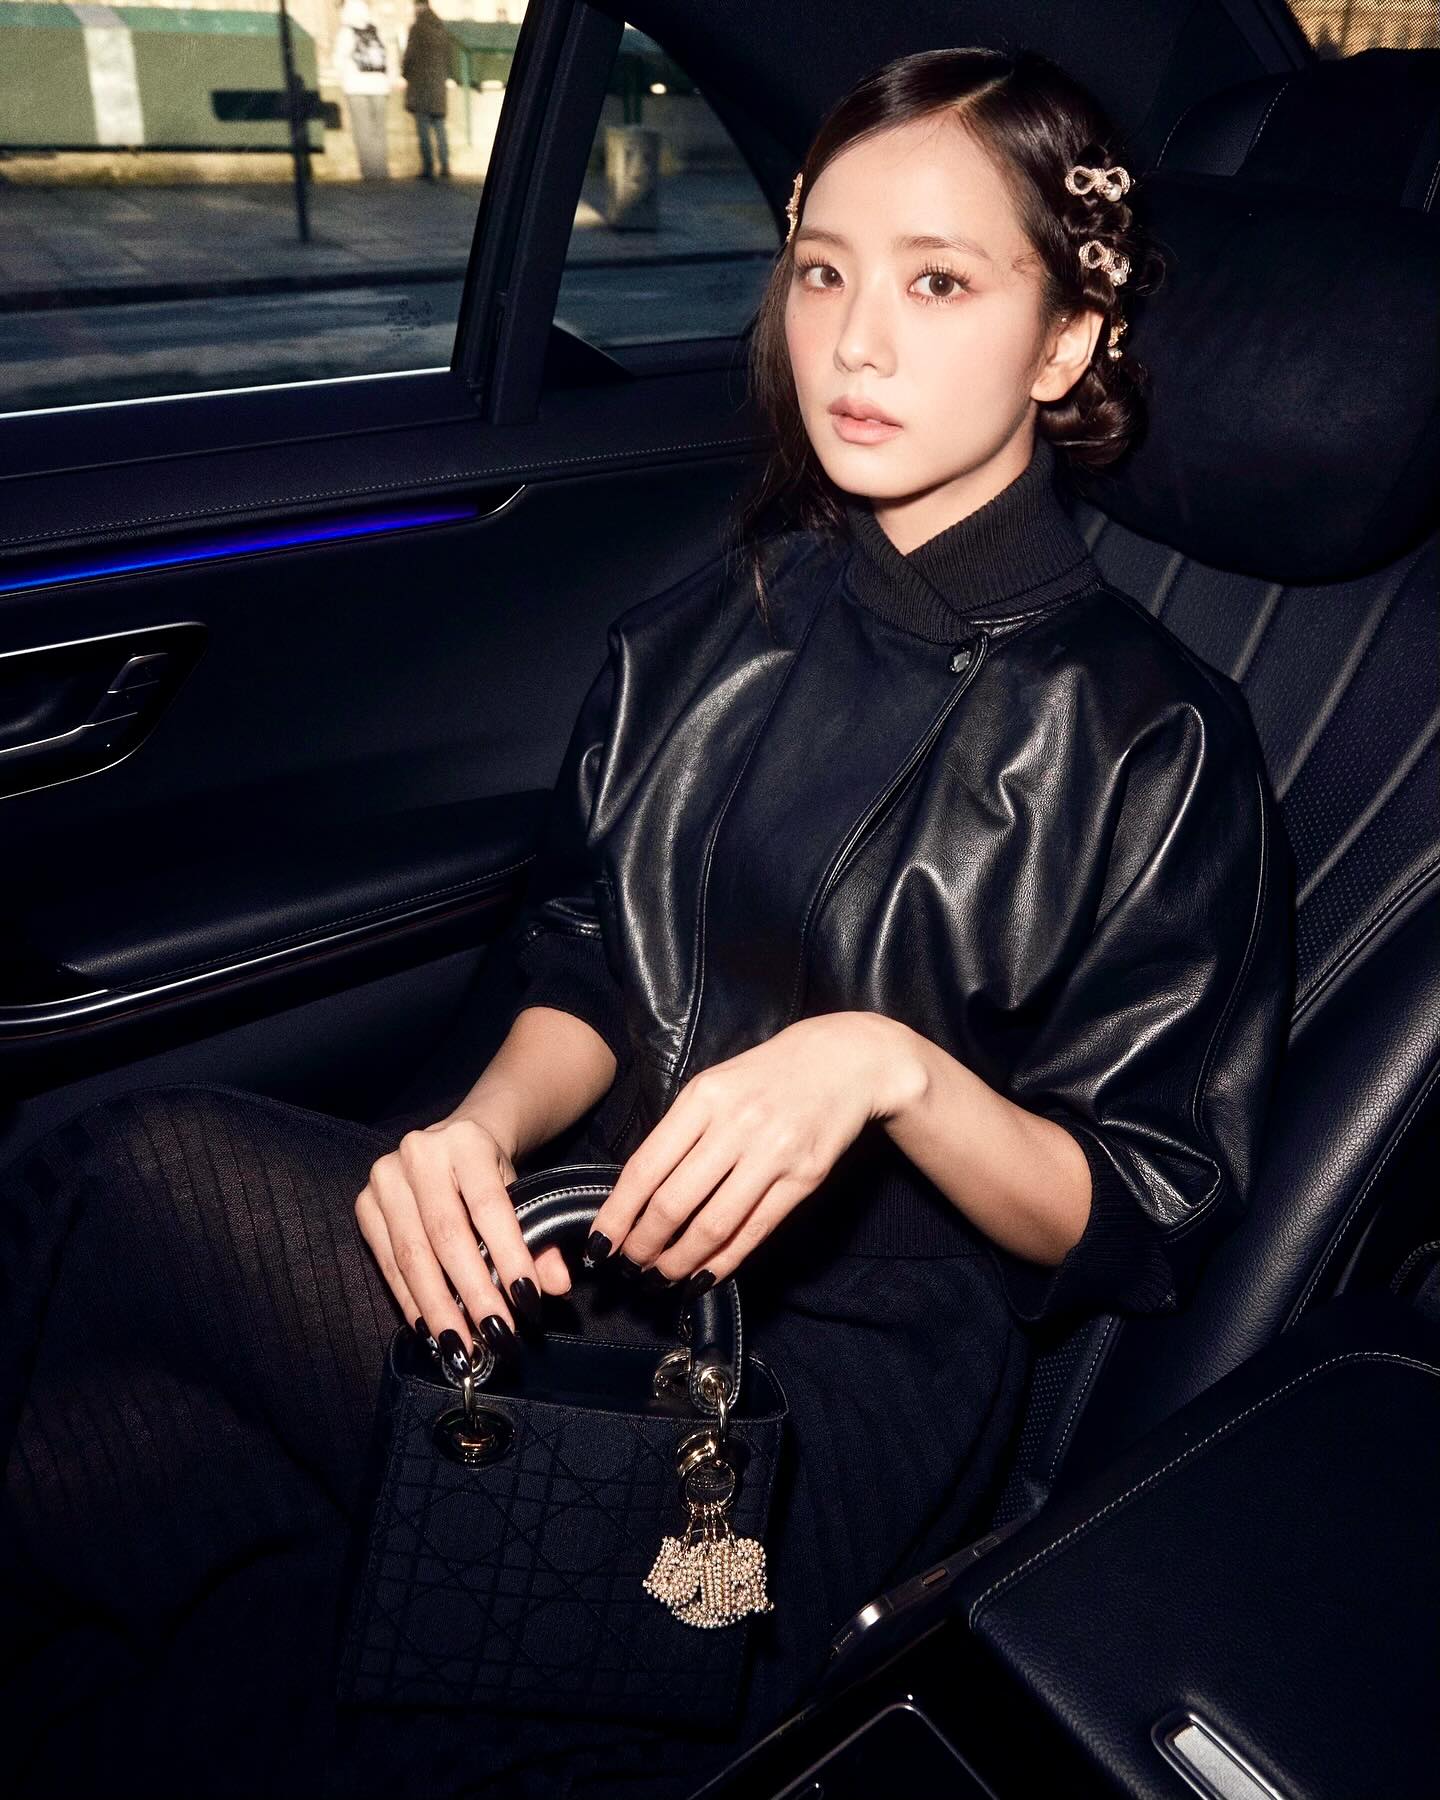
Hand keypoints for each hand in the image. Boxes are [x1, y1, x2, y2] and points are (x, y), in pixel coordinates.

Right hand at [354, 1113, 571, 1353]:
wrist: (450, 1144)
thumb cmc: (490, 1174)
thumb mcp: (521, 1191)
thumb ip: (541, 1235)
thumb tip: (557, 1286)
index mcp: (466, 1142)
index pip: (490, 1207)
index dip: (509, 1256)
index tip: (527, 1302)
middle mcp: (419, 1153)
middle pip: (447, 1235)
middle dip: (473, 1293)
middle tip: (495, 1335)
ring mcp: (386, 1178)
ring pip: (412, 1255)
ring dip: (438, 1308)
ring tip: (462, 1346)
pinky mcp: (365, 1203)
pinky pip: (388, 1263)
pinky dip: (412, 1301)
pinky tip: (431, 1329)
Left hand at [585, 1013, 910, 1286]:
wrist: (844, 1061)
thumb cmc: (766, 1076)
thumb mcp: (714, 1084)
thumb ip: (679, 1132)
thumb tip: (637, 1194)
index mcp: (703, 1097)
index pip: (646, 1168)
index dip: (618, 1215)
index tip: (599, 1244)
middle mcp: (736, 1124)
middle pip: (674, 1202)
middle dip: (644, 1245)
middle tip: (629, 1266)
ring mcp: (773, 1153)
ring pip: (714, 1224)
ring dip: (680, 1261)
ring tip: (662, 1277)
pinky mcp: (804, 1177)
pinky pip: (755, 1230)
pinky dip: (724, 1260)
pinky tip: (704, 1275)